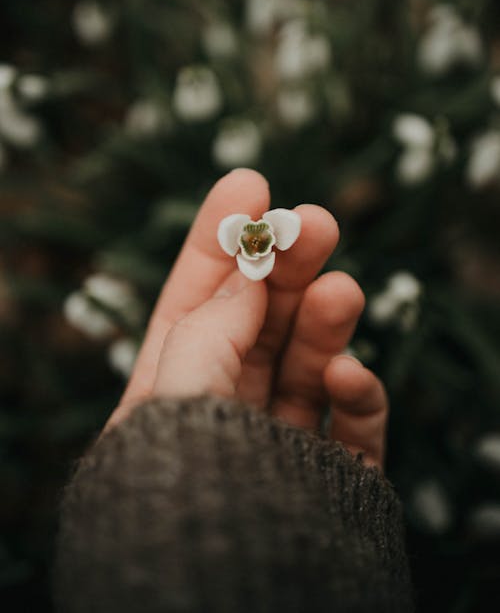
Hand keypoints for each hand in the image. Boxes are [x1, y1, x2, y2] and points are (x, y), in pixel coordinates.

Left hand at [104, 169, 387, 468]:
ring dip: (325, 321)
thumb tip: (247, 279)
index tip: (248, 185)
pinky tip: (346, 374)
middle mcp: (223, 416)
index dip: (218, 243)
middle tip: (314, 222)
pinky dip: (358, 394)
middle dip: (286, 270)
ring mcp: (278, 447)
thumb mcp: (174, 403)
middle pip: (259, 325)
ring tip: (340, 290)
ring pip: (309, 366)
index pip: (191, 304)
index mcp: (167, 399)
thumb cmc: (182, 501)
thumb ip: (207, 334)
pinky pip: (352, 427)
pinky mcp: (330, 480)